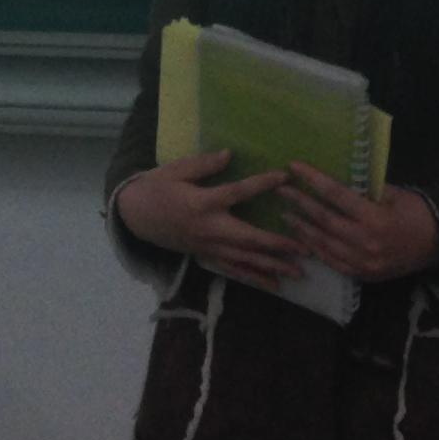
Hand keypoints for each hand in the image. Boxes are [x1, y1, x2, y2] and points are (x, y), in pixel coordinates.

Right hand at [113, 149, 301, 289]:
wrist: (134, 216)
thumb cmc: (156, 187)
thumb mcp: (176, 169)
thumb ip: (204, 164)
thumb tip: (229, 154)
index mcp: (202, 202)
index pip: (237, 192)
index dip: (261, 184)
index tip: (284, 177)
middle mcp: (208, 228)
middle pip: (248, 238)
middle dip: (277, 245)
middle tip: (305, 249)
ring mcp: (207, 246)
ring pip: (244, 259)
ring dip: (272, 267)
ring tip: (298, 274)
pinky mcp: (204, 255)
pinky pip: (232, 269)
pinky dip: (253, 277)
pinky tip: (273, 285)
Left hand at [278, 162, 438, 283]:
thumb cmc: (418, 212)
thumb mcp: (395, 193)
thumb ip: (366, 189)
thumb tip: (336, 180)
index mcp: (374, 218)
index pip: (336, 195)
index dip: (313, 179)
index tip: (294, 167)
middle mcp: (365, 243)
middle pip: (324, 219)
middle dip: (300, 203)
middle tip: (281, 189)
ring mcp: (363, 262)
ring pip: (324, 243)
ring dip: (302, 227)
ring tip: (286, 213)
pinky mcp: (363, 275)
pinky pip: (333, 261)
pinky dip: (316, 248)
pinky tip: (304, 237)